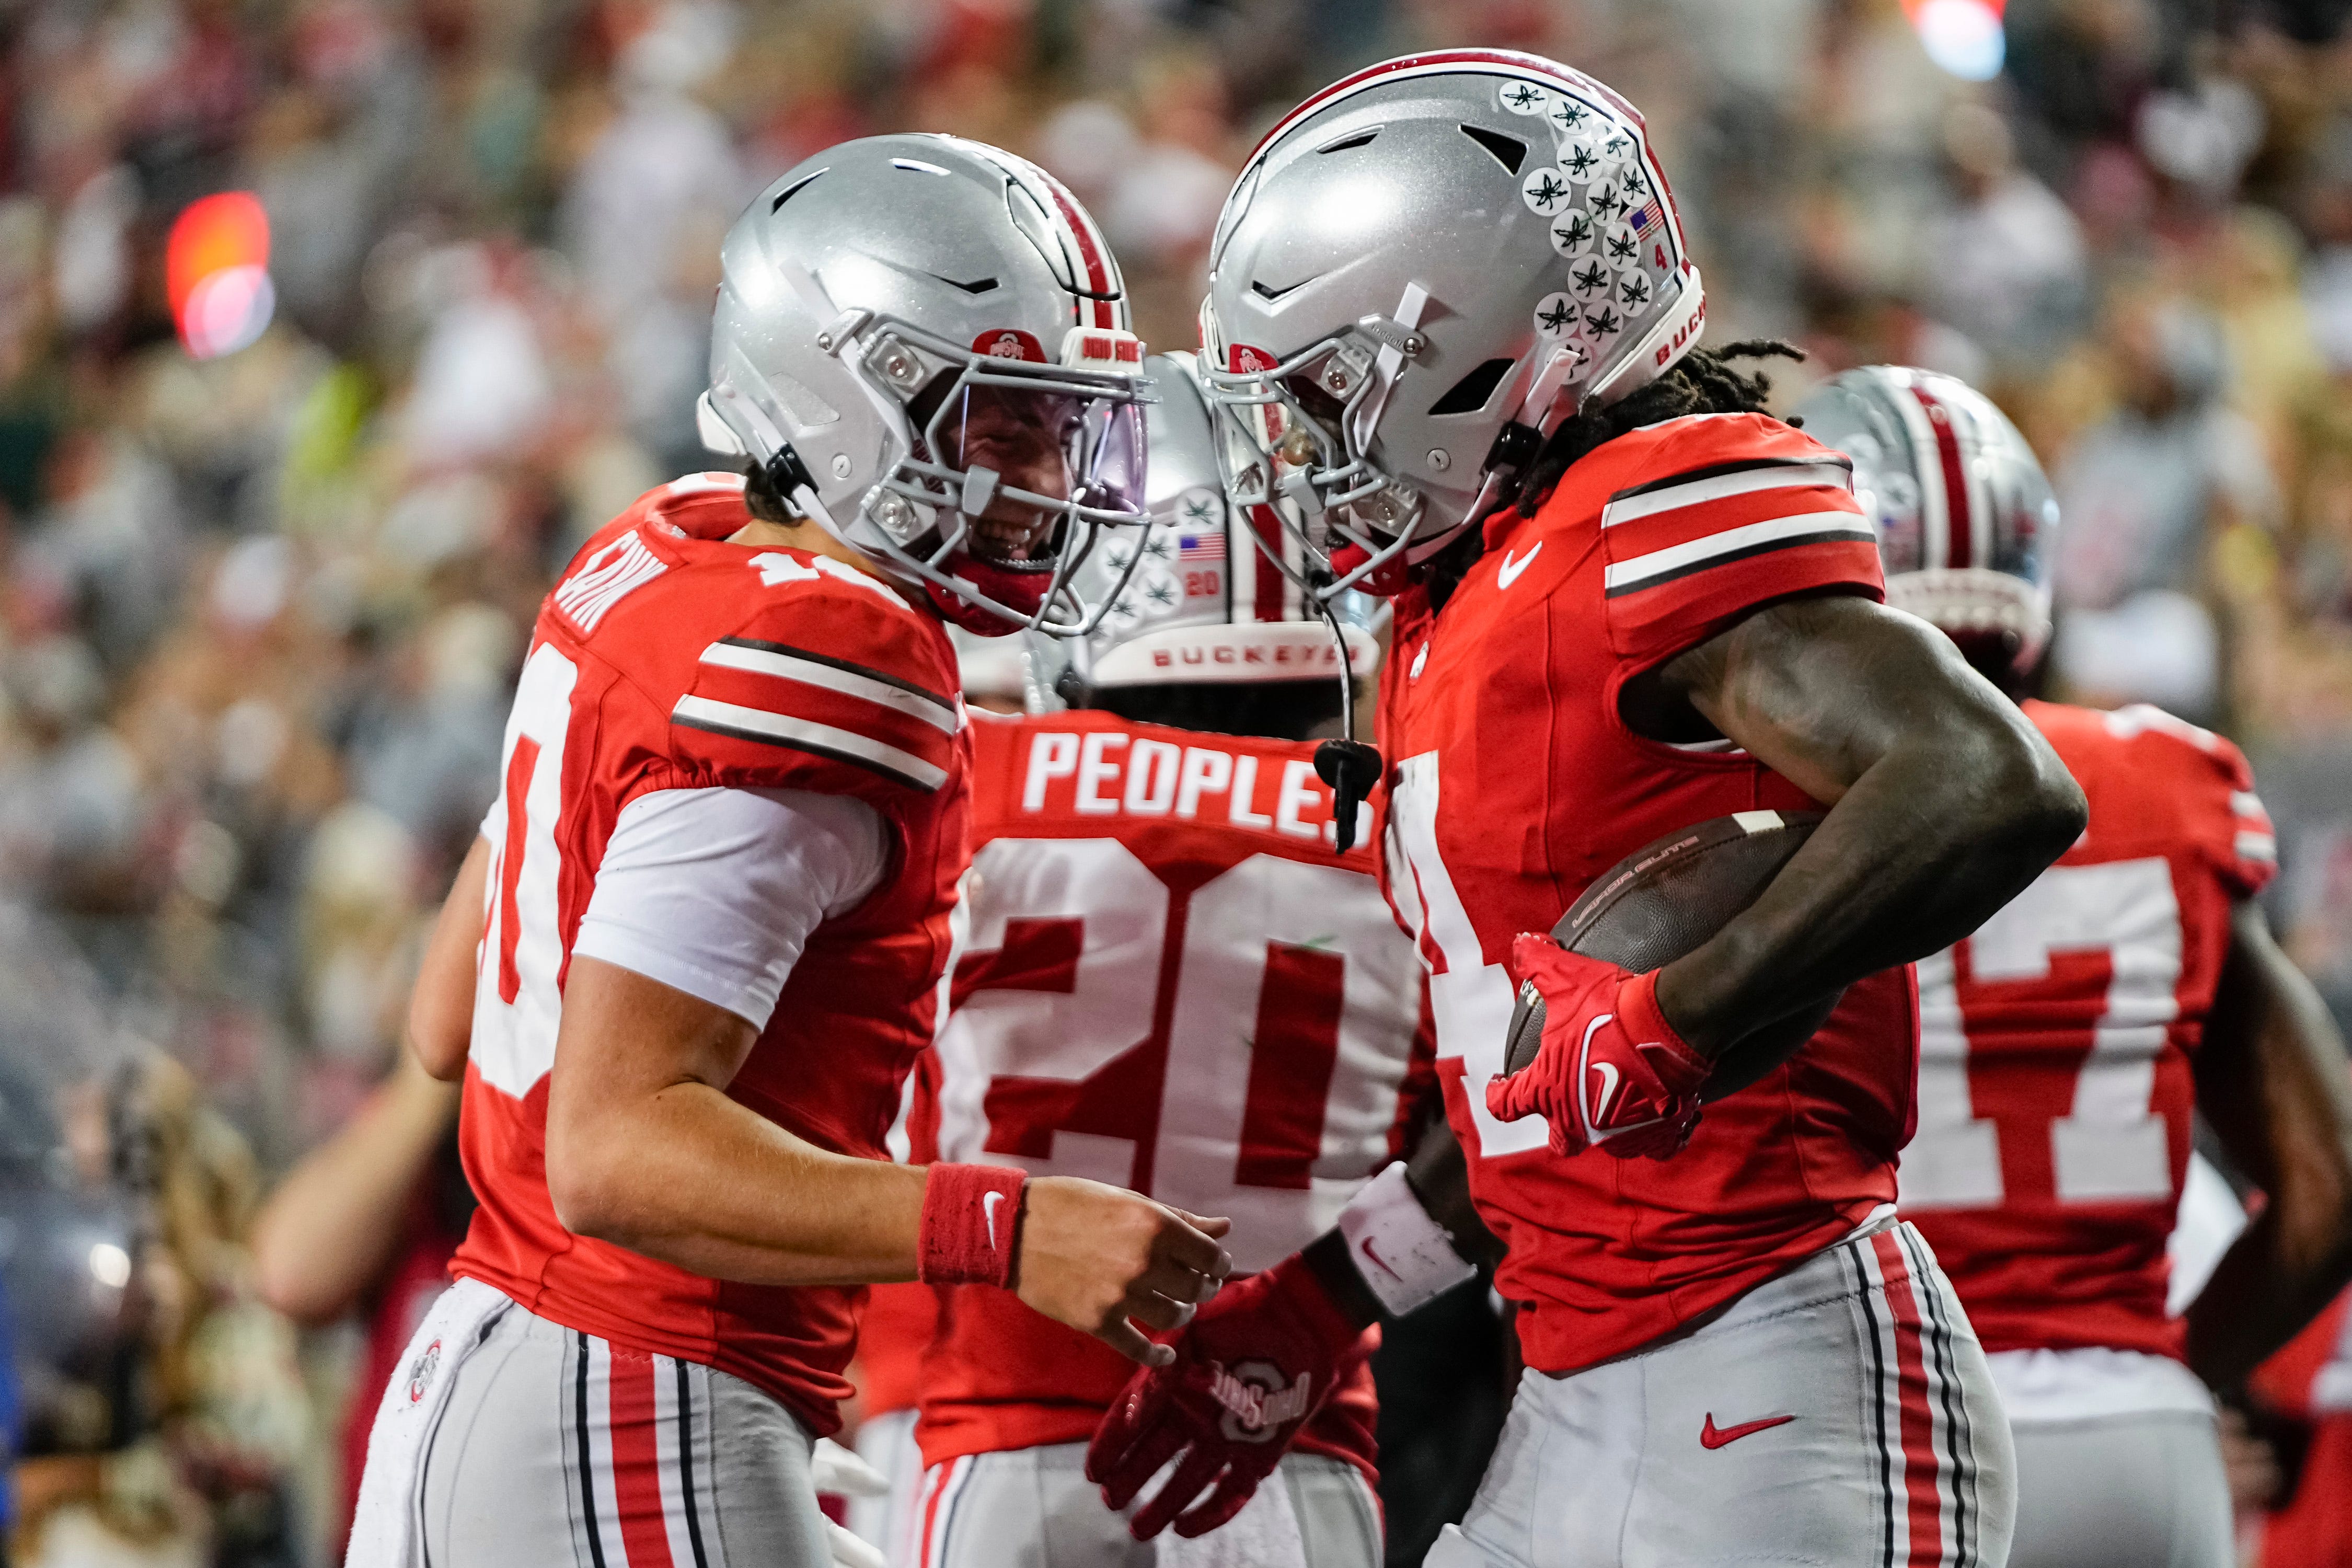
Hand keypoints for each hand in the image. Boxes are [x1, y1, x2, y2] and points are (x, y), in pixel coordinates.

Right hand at [1016, 1176, 1231, 1364]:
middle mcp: (1143, 1261)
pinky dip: (1158, 1356)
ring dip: (1181, 1314)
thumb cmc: (1073, 1205)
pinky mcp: (1097, 1321)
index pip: (1210, 1256)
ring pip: (1174, 1318)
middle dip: (1202, 1288)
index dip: (1217, 1264)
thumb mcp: (1129, 1200)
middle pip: (1196, 1289)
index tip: (1211, 1266)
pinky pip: (1139, 1349)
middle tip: (1194, 1286)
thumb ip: (1180, 1219)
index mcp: (1155, 1225)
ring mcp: (1120, 1295)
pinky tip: (1165, 1355)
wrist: (1014, 1228)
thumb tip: (1224, 1228)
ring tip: (1174, 1306)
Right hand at [1085, 1252, 1364, 1539]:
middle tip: (1112, 1500)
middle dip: (1131, 1479)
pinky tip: (1186, 1527)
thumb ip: (1160, 1372)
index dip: (1111, 1446)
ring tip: (1139, 1529)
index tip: (1093, 1471)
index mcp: (1176, 1385)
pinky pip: (1232, 1490)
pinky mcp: (1259, 1452)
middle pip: (1155, 1456)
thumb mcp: (1191, 1331)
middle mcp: (1196, 1415)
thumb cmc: (1243, 1313)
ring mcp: (1227, 1436)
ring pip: (1188, 1480)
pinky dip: (1211, 1512)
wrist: (1302, 1316)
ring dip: (1163, 1504)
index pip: (1133, 1422)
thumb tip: (1130, 1413)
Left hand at [1487, 935, 1709, 1158]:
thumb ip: (1536, 962)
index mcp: (1547, 1090)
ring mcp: (1620, 1133)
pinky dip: (1653, 1134)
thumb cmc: (1612, 1008)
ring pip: (1607, 1143)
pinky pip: (1654, 1146)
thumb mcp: (1565, 978)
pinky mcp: (1658, 1133)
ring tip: (1613, 1100)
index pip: (1506, 1104)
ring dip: (1607, 1125)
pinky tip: (1656, 1116)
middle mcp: (1579, 1121)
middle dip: (1557, 1126)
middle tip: (1561, 1103)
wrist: (1671, 1024)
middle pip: (1560, 1141)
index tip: (1497, 1084)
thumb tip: (1520, 943)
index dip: (1496, 1094)